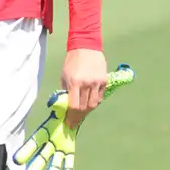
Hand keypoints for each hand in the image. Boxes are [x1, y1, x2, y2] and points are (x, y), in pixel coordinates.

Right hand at [12, 89, 77, 169]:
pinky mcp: (68, 151)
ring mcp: (58, 148)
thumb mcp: (60, 102)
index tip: (17, 160)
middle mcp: (49, 142)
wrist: (73, 109)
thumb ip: (57, 103)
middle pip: (40, 158)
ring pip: (53, 164)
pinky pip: (68, 164)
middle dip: (34, 168)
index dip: (26, 151)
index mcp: (44, 131)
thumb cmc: (64, 105)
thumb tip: (52, 103)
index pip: (33, 143)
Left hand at [13, 63, 134, 169]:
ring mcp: (97, 83)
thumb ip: (66, 90)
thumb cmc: (71, 61)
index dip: (71, 116)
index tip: (69, 123)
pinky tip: (89, 104)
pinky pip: (100, 97)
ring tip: (81, 114)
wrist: (85, 46)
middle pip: (85, 107)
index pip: (74, 105)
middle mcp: (87, 84)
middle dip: (78, 117)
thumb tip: (66, 105)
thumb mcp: (64, 75)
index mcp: (74, 82)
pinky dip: (94, 102)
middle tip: (74, 122)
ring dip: (87, 111)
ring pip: (94, 104)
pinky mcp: (104, 81)